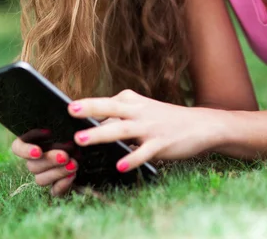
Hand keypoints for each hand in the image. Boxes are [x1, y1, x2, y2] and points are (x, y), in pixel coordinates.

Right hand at [11, 118, 121, 197]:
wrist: (98, 137)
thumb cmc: (81, 123)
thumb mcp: (72, 118)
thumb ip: (61, 116)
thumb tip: (62, 113)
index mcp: (33, 140)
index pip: (18, 147)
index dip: (25, 150)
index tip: (38, 151)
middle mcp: (37, 158)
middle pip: (32, 165)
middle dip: (48, 160)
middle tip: (64, 155)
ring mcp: (46, 172)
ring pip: (41, 179)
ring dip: (56, 172)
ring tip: (74, 164)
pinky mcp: (58, 185)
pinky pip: (54, 191)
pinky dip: (62, 184)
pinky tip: (74, 175)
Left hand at [68, 90, 228, 172]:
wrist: (201, 124)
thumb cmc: (165, 119)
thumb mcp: (142, 110)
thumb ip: (120, 115)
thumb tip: (93, 126)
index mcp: (132, 100)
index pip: (105, 103)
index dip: (85, 107)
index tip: (65, 110)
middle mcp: (138, 111)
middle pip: (109, 109)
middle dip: (90, 109)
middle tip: (70, 110)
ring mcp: (149, 127)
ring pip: (121, 129)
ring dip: (100, 134)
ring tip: (82, 140)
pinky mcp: (161, 143)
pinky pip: (143, 152)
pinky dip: (131, 158)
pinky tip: (120, 165)